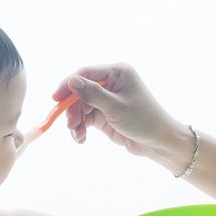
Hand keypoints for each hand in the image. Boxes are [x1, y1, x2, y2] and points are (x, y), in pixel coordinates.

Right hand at [53, 64, 188, 165]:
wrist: (159, 143)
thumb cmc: (144, 121)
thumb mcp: (117, 107)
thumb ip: (93, 94)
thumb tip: (72, 81)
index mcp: (118, 73)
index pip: (86, 73)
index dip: (68, 85)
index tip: (55, 99)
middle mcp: (111, 83)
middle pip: (80, 92)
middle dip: (73, 109)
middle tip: (70, 125)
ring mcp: (107, 99)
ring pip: (81, 107)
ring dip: (76, 122)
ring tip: (78, 136)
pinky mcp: (105, 114)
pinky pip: (86, 118)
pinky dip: (81, 128)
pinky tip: (81, 138)